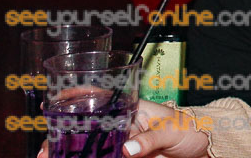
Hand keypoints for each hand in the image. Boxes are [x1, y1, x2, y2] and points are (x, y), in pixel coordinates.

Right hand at [38, 99, 209, 157]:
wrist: (204, 147)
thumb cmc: (191, 129)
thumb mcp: (171, 131)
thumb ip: (150, 140)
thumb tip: (126, 150)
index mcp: (133, 108)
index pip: (102, 98)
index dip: (79, 98)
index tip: (55, 101)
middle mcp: (124, 124)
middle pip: (89, 126)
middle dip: (65, 135)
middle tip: (46, 148)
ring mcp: (124, 142)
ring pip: (92, 146)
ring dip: (71, 152)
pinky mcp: (128, 157)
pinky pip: (104, 157)